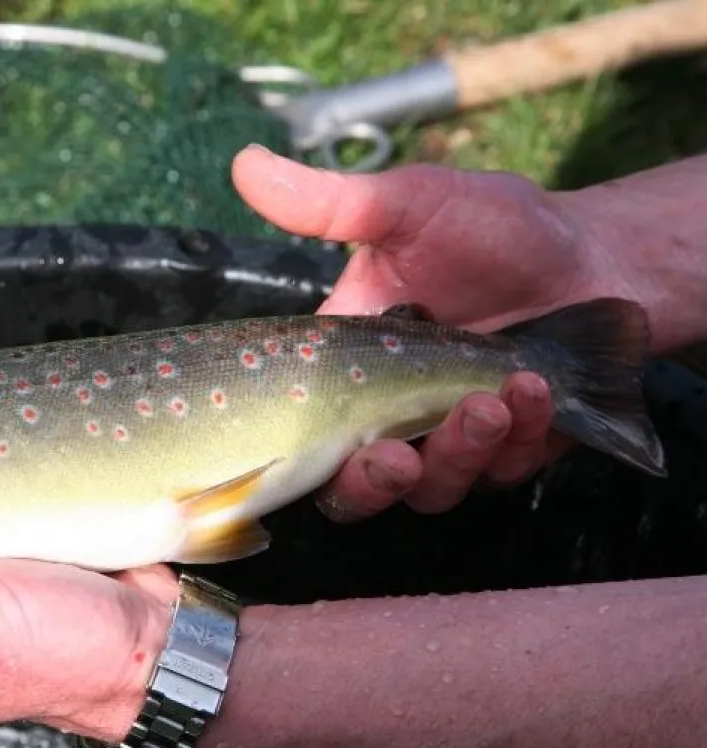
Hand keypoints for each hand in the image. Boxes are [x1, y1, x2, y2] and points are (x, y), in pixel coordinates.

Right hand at [231, 145, 608, 520]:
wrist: (598, 255)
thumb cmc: (496, 228)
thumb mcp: (410, 206)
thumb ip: (330, 204)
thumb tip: (243, 162)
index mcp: (348, 364)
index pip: (299, 426)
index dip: (295, 453)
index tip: (320, 442)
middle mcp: (388, 412)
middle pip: (351, 486)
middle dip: (371, 485)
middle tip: (397, 459)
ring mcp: (447, 440)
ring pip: (428, 490)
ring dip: (458, 455)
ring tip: (495, 401)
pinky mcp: (507, 455)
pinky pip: (498, 474)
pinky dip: (518, 440)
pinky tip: (536, 392)